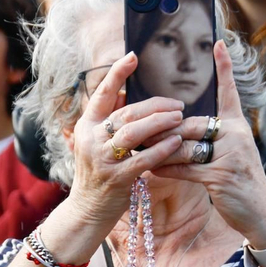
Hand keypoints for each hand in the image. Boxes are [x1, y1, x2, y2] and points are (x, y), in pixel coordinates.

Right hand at [57, 53, 184, 252]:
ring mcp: (102, 158)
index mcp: (86, 126)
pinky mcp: (117, 177)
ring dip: (159, 122)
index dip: (117, 73)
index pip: (102, 94)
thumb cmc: (98, 174)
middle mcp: (91, 139)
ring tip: (179, 117)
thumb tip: (127, 92)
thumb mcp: (96, 143)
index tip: (132, 55)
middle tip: (177, 103)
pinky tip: (176, 141)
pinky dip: (161, 148)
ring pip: (133, 132)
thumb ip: (110, 119)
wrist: (87, 210)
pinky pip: (143, 158)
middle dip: (154, 105)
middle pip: (126, 112)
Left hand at [150, 42, 265, 246]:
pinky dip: (166, 169)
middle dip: (163, 131)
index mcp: (238, 126)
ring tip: (140, 151)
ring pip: (184, 146)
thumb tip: (175, 133)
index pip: (229, 93)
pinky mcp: (221, 176)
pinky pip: (185, 168)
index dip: (224, 68)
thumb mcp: (231, 155)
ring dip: (160, 151)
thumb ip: (209, 141)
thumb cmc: (242, 183)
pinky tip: (152, 169)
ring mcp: (230, 155)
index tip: (218, 43)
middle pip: (189, 124)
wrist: (263, 213)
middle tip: (139, 132)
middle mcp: (236, 135)